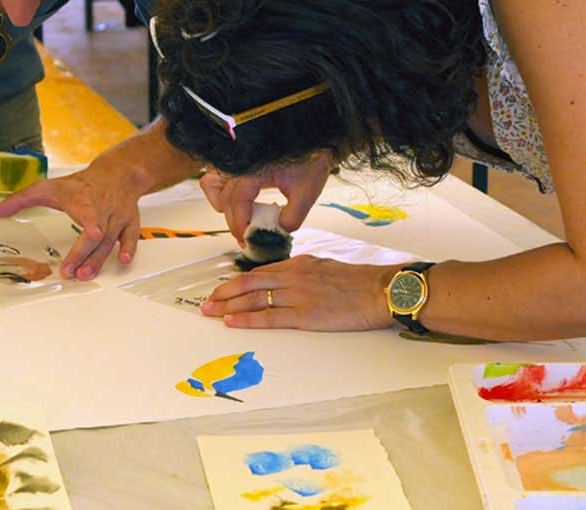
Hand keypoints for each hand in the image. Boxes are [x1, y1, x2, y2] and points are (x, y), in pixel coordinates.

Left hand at [0, 163, 141, 280]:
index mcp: (83, 200)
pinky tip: (124, 260)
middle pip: (96, 235)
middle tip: (72, 273)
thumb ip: (19, 200)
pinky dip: (129, 248)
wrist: (117, 173)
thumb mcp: (48, 187)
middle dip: (85, 254)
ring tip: (85, 275)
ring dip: (99, 259)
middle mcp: (103, 210)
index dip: (90, 224)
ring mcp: (118, 217)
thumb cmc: (79, 184)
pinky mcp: (130, 222)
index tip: (91, 233)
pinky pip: (131, 237)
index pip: (87, 213)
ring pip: (110, 241)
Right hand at [199, 151, 332, 242]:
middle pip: (224, 200)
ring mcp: (236, 160)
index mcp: (254, 170)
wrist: (311, 135)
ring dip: (223, 205)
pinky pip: (217, 175)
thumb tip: (278, 232)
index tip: (247, 240)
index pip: (236, 203)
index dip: (240, 225)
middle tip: (247, 237)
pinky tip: (241, 201)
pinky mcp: (239, 159)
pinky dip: (222, 191)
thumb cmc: (309, 156)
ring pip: (212, 185)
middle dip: (235, 223)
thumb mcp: (307, 191)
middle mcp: (240, 164)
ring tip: (241, 217)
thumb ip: (292, 217)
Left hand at [200, 255, 396, 329]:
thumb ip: (303, 272)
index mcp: (297, 264)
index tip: (221, 290)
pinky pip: (269, 317)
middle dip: (223, 294)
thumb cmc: (358, 281)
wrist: (378, 289)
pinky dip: (247, 319)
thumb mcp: (325, 266)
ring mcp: (297, 295)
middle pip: (248, 284)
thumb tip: (286, 279)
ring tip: (211, 313)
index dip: (236, 282)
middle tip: (206, 302)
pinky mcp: (305, 315)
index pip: (258, 273)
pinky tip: (232, 322)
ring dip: (228, 307)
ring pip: (253, 299)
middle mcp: (292, 276)